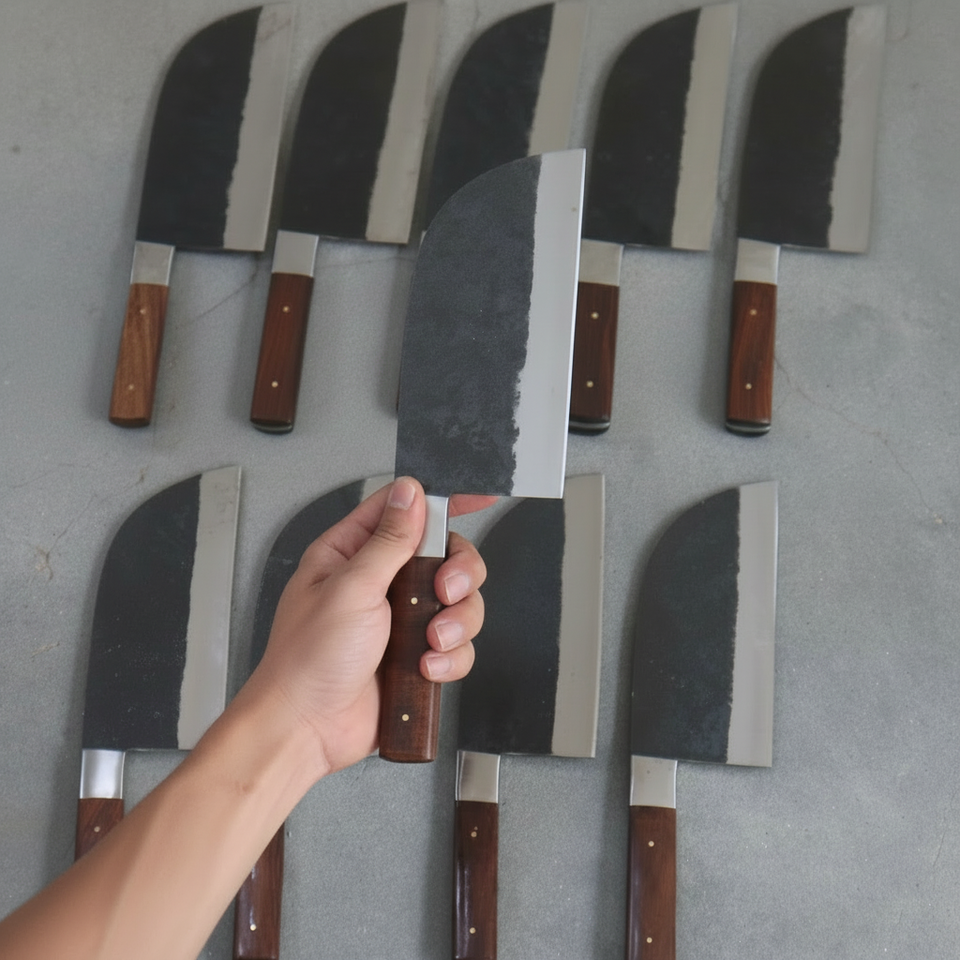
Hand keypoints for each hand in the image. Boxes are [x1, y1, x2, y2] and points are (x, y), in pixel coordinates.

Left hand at [244, 477, 492, 778]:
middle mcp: (379, 582)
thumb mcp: (350, 587)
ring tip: (430, 641)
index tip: (477, 496)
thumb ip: (388, 540)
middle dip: (457, 573)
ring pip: (459, 602)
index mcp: (351, 553)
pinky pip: (457, 646)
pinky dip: (450, 658)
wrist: (307, 729)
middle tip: (444, 589)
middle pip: (445, 555)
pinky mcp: (417, 655)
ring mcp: (400, 620)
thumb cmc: (306, 661)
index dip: (440, 500)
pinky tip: (424, 668)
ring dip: (455, 622)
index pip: (403, 509)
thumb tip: (410, 495)